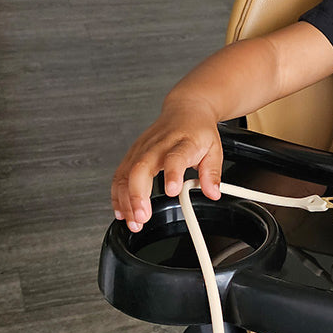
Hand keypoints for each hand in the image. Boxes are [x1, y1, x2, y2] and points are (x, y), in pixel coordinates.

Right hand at [111, 101, 222, 231]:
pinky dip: (118, 195)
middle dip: (138, 194)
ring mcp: (142, 149)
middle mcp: (158, 145)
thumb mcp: (215, 150)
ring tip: (134, 222)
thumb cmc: (198, 131)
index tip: (172, 191)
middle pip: (141, 167)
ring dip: (126, 200)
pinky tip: (122, 211)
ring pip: (126, 173)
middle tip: (142, 217)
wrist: (186, 110)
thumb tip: (213, 192)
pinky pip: (120, 175)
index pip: (175, 157)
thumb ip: (212, 173)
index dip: (172, 174)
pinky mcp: (132, 154)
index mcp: (182, 143)